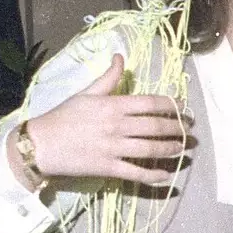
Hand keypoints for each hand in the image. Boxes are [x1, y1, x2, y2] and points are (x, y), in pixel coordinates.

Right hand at [16, 54, 188, 185]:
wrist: (41, 144)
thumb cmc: (63, 116)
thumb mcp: (86, 93)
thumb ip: (108, 78)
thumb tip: (120, 57)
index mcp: (113, 105)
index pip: (150, 103)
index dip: (171, 105)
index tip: (183, 108)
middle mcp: (118, 126)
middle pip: (156, 126)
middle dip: (177, 128)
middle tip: (190, 130)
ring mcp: (114, 148)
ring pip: (151, 149)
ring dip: (171, 150)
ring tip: (182, 149)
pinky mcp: (109, 168)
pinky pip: (136, 173)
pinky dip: (154, 176)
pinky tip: (166, 176)